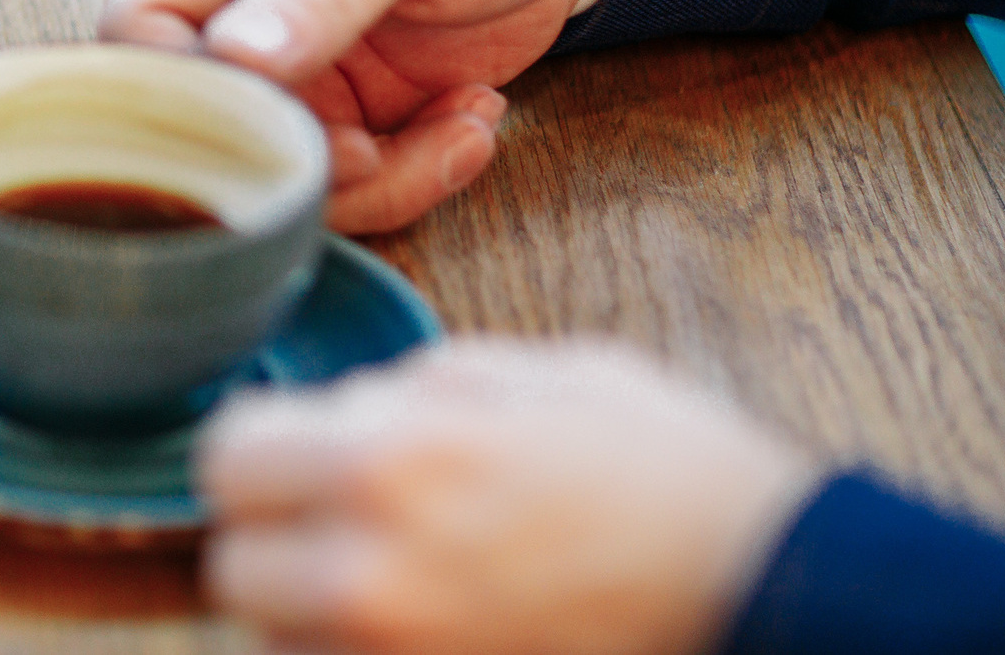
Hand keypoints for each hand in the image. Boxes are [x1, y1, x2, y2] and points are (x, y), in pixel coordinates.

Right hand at [99, 0, 622, 231]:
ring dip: (376, 177)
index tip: (272, 118)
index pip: (142, 19)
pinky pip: (356, 176)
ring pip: (282, 164)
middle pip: (208, 115)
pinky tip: (476, 117)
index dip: (180, 88)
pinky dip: (417, 172)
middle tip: (377, 150)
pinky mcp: (359, 102)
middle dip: (293, 156)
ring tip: (465, 124)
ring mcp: (303, 56)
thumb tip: (235, 60)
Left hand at [199, 338, 821, 654]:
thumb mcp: (543, 375)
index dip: (266, 452)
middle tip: (347, 523)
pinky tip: (438, 625)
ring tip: (411, 579)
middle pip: (235, 571)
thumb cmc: (670, 477)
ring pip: (283, 644)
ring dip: (317, 612)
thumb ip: (421, 387)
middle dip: (280, 539)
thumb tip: (344, 409)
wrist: (776, 596)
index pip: (228, 461)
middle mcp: (374, 579)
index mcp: (393, 466)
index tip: (299, 453)